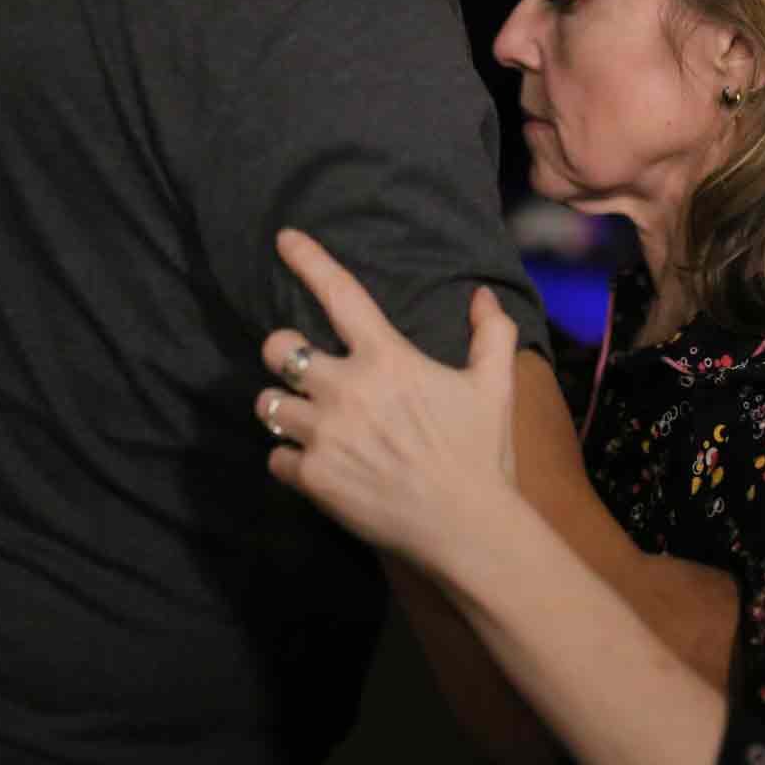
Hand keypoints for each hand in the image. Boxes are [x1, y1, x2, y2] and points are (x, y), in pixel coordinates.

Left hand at [256, 228, 520, 572]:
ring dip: (283, 407)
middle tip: (302, 367)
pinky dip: (290, 459)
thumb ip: (491, 334)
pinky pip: (276, 457)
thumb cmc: (481, 452)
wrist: (466, 525)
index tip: (284, 239)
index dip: (308, 261)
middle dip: (284, 352)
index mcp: (387, 359)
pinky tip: (313, 465)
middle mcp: (347, 389)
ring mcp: (325, 435)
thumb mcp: (495, 386)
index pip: (340, 295)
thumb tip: (481, 296)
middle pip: (279, 349)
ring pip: (268, 404)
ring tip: (303, 418)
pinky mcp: (313, 477)